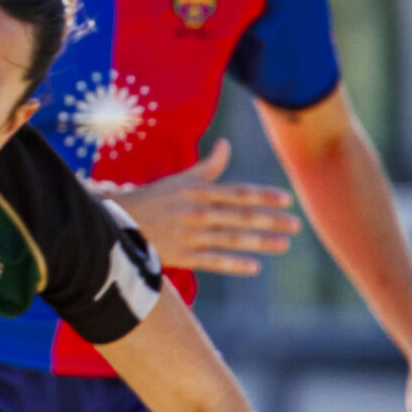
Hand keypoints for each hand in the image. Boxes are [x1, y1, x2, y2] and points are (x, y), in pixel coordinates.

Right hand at [109, 141, 302, 275]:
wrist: (116, 224)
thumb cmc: (152, 200)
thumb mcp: (179, 180)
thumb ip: (208, 166)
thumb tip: (226, 144)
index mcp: (197, 191)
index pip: (238, 192)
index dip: (264, 196)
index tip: (287, 200)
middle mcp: (196, 211)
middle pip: (241, 216)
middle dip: (271, 220)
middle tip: (296, 225)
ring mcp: (189, 234)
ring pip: (231, 238)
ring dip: (260, 241)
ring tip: (284, 245)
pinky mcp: (181, 255)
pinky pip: (213, 260)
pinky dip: (234, 264)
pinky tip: (255, 266)